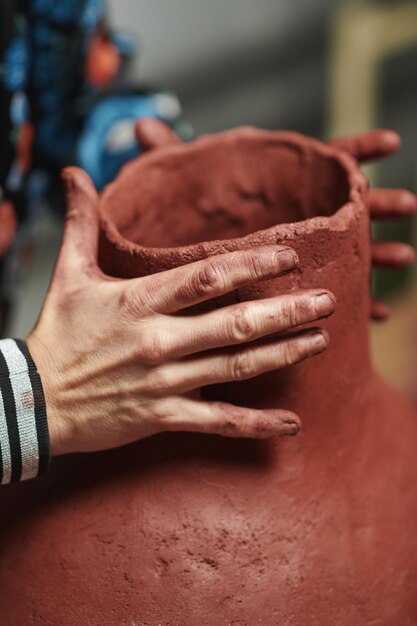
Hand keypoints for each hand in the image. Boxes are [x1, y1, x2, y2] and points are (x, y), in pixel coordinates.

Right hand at [26, 168, 334, 455]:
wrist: (34, 401)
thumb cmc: (56, 334)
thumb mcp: (68, 274)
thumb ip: (80, 223)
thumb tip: (71, 174)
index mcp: (138, 301)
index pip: (206, 277)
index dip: (253, 265)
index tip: (290, 257)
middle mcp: (157, 340)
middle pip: (235, 323)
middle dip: (286, 311)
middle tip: (328, 300)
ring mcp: (163, 381)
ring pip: (235, 368)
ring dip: (282, 354)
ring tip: (320, 341)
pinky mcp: (162, 416)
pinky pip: (217, 422)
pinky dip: (255, 425)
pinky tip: (290, 424)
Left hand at [135, 121, 416, 321]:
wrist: (186, 253)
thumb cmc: (180, 216)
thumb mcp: (177, 187)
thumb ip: (169, 158)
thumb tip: (141, 127)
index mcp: (273, 184)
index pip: (318, 159)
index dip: (355, 149)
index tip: (390, 142)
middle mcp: (293, 212)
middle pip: (342, 204)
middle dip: (376, 203)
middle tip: (407, 205)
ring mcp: (301, 248)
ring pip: (346, 248)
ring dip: (376, 252)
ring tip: (403, 258)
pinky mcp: (296, 280)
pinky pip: (335, 287)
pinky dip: (357, 298)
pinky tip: (377, 313)